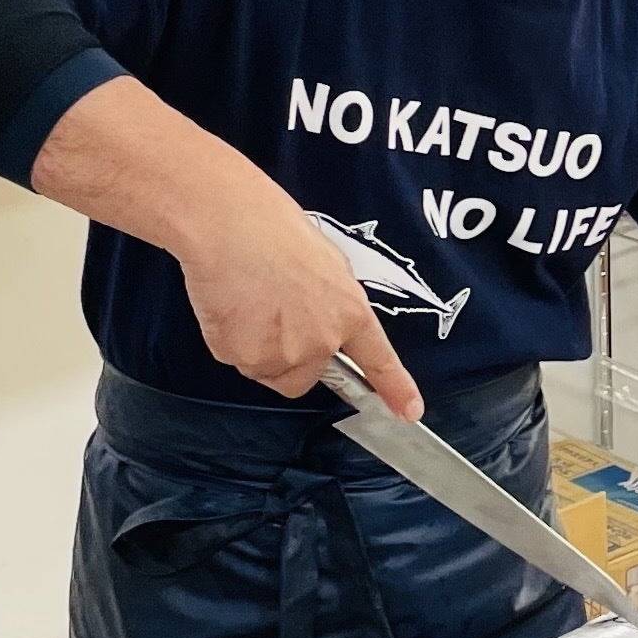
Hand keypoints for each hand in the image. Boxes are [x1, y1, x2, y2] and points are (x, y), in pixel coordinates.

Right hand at [27, 76, 421, 417]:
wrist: (232, 225)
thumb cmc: (275, 230)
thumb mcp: (324, 264)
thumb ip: (330, 303)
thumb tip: (319, 319)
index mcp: (350, 312)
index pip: (378, 359)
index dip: (395, 388)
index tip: (409, 412)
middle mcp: (322, 341)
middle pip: (302, 377)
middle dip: (286, 358)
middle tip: (268, 314)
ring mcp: (284, 354)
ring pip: (266, 370)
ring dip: (254, 348)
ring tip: (247, 301)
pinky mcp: (244, 357)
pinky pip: (235, 359)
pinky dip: (228, 338)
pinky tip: (229, 303)